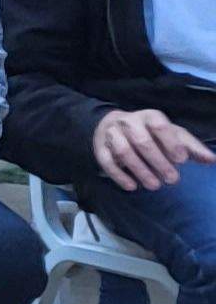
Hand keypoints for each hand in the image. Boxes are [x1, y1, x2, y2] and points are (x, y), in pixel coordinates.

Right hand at [94, 109, 215, 191]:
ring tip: (154, 186)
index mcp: (149, 116)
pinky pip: (106, 161)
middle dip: (158, 161)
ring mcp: (112, 134)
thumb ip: (191, 148)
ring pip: (123, 151)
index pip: (160, 126)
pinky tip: (132, 187)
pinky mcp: (100, 147)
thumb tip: (212, 160)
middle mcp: (128, 122)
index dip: (171, 142)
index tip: (182, 160)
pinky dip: (119, 175)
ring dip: (140, 170)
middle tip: (172, 180)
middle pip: (141, 141)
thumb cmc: (151, 133)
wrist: (114, 126)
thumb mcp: (172, 135)